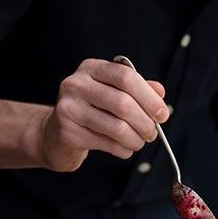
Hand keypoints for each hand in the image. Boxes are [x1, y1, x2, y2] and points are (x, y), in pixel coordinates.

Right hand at [38, 59, 168, 170]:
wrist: (55, 134)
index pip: (126, 76)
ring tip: (139, 142)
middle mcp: (76, 84)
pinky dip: (123, 149)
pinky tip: (125, 149)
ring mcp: (68, 108)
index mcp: (91, 68)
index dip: (149, 97)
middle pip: (123, 103)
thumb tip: (160, 93)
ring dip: (136, 139)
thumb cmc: (92, 110)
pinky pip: (107, 143)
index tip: (163, 114)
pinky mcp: (67, 132)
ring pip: (117, 127)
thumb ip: (138, 90)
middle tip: (153, 133)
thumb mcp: (114, 93)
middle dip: (145, 122)